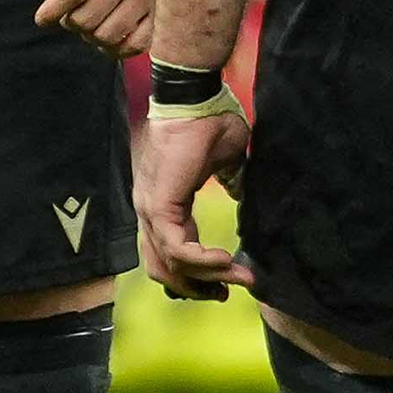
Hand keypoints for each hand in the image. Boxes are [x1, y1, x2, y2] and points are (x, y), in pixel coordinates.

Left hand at [21, 0, 157, 55]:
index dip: (51, 11)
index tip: (42, 18)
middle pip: (86, 18)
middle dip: (69, 22)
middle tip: (69, 13)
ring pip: (107, 35)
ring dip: (89, 35)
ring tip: (88, 21)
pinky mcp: (161, 11)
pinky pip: (135, 45)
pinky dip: (115, 48)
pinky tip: (107, 34)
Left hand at [133, 103, 253, 298]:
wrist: (197, 98)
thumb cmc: (212, 120)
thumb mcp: (227, 161)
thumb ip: (231, 181)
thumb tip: (241, 194)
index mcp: (163, 202)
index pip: (170, 253)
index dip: (196, 274)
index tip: (225, 284)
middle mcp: (150, 211)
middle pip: (164, 269)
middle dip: (198, 288)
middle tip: (226, 294)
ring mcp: (151, 210)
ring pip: (171, 265)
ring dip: (206, 278)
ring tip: (239, 278)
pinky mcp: (160, 205)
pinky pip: (177, 249)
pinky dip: (203, 261)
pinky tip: (228, 260)